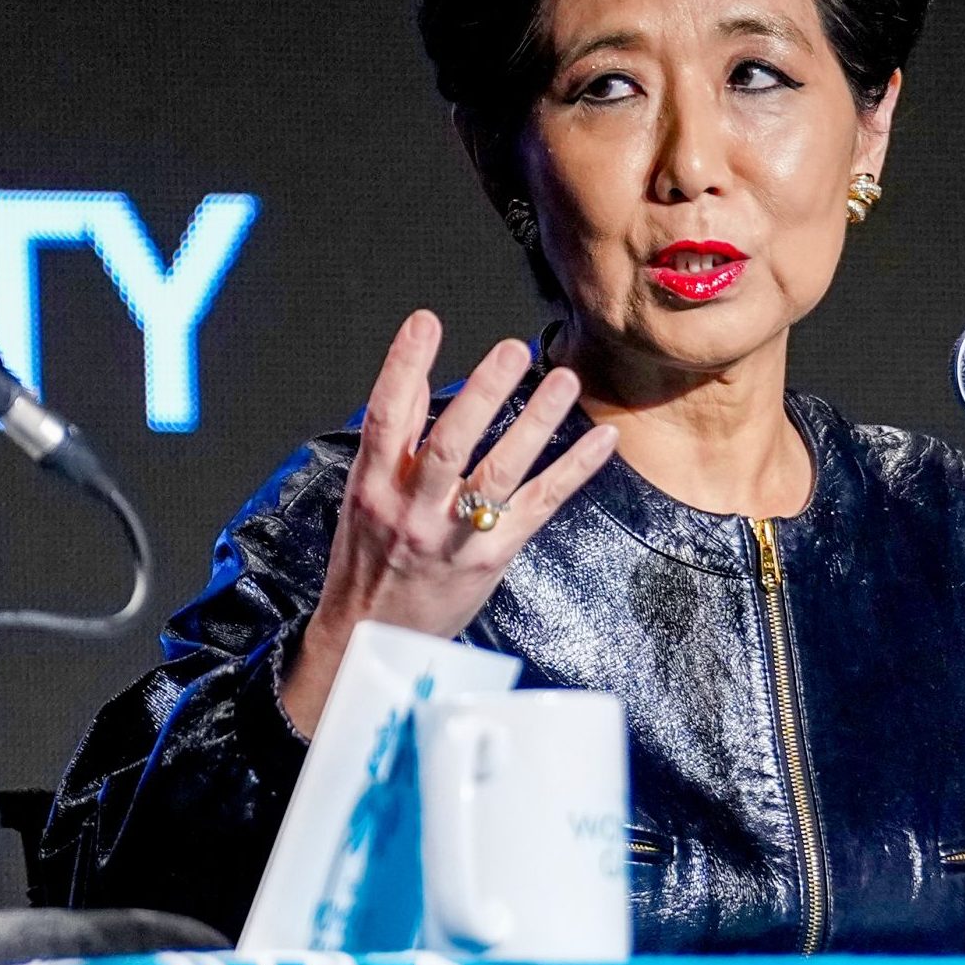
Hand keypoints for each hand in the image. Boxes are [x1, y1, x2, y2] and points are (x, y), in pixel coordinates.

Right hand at [279, 309, 618, 731]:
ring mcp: (454, 537)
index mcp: (372, 487)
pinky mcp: (492, 557)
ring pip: (499, 472)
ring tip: (563, 380)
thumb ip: (391, 438)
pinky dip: (573, 470)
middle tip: (512, 350)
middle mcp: (411, 510)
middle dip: (481, 395)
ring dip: (535, 423)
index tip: (425, 321)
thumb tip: (408, 373)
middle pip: (448, 444)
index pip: (385, 418)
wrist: (371, 643)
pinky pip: (538, 506)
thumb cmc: (368, 559)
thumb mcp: (362, 495)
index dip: (402, 367)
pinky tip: (601, 438)